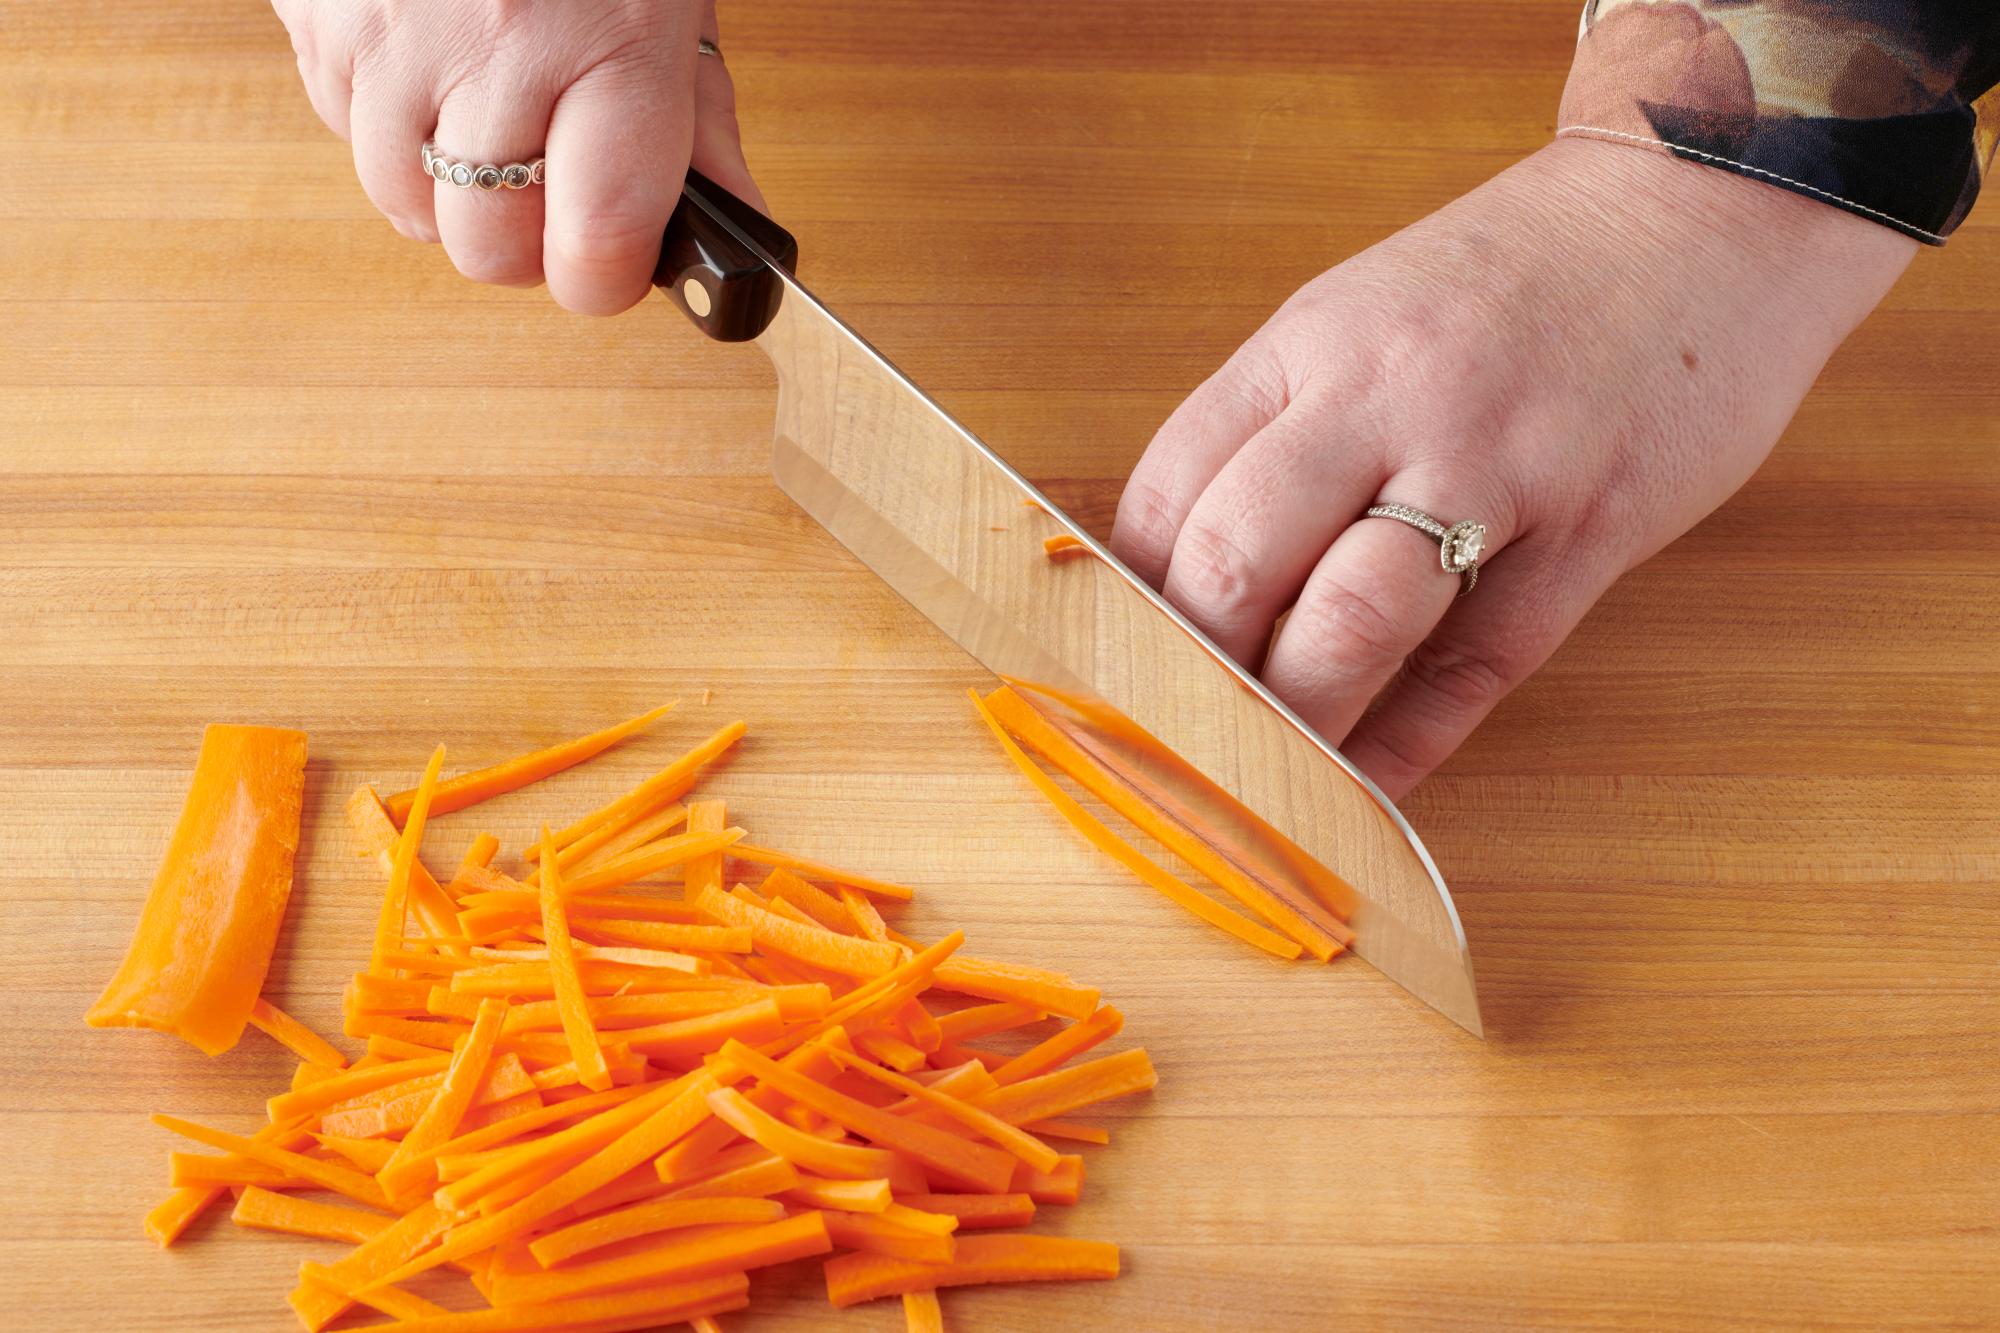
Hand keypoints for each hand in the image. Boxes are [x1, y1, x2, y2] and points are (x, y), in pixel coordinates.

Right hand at [274, 0, 760, 313]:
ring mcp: (394, 33)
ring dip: (446, 190)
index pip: (595, 242)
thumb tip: (734, 233)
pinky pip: (343, 132)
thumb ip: (700, 122)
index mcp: (611, 43)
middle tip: (548, 190)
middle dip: (522, 244)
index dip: (602, 279)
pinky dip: (387, 125)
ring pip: (405, 206)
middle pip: (489, 250)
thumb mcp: (673, 2)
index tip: (610, 268)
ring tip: (486, 113)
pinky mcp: (318, 16)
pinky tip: (430, 65)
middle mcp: (499, 44)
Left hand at [1111, 138, 1914, 798]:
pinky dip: (1411, 741)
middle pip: (1237, 559)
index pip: (1171, 487)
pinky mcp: (1591, 527)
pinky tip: (1365, 790)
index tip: (1112, 663)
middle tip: (1169, 738)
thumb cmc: (1515, 281)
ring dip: (1291, 720)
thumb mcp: (1365, 315)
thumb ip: (1280, 427)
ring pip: (1352, 621)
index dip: (1127, 596)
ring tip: (1255, 782)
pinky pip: (1481, 662)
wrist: (1707, 204)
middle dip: (1188, 669)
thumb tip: (1184, 569)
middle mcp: (1386, 398)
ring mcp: (1494, 464)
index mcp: (1312, 342)